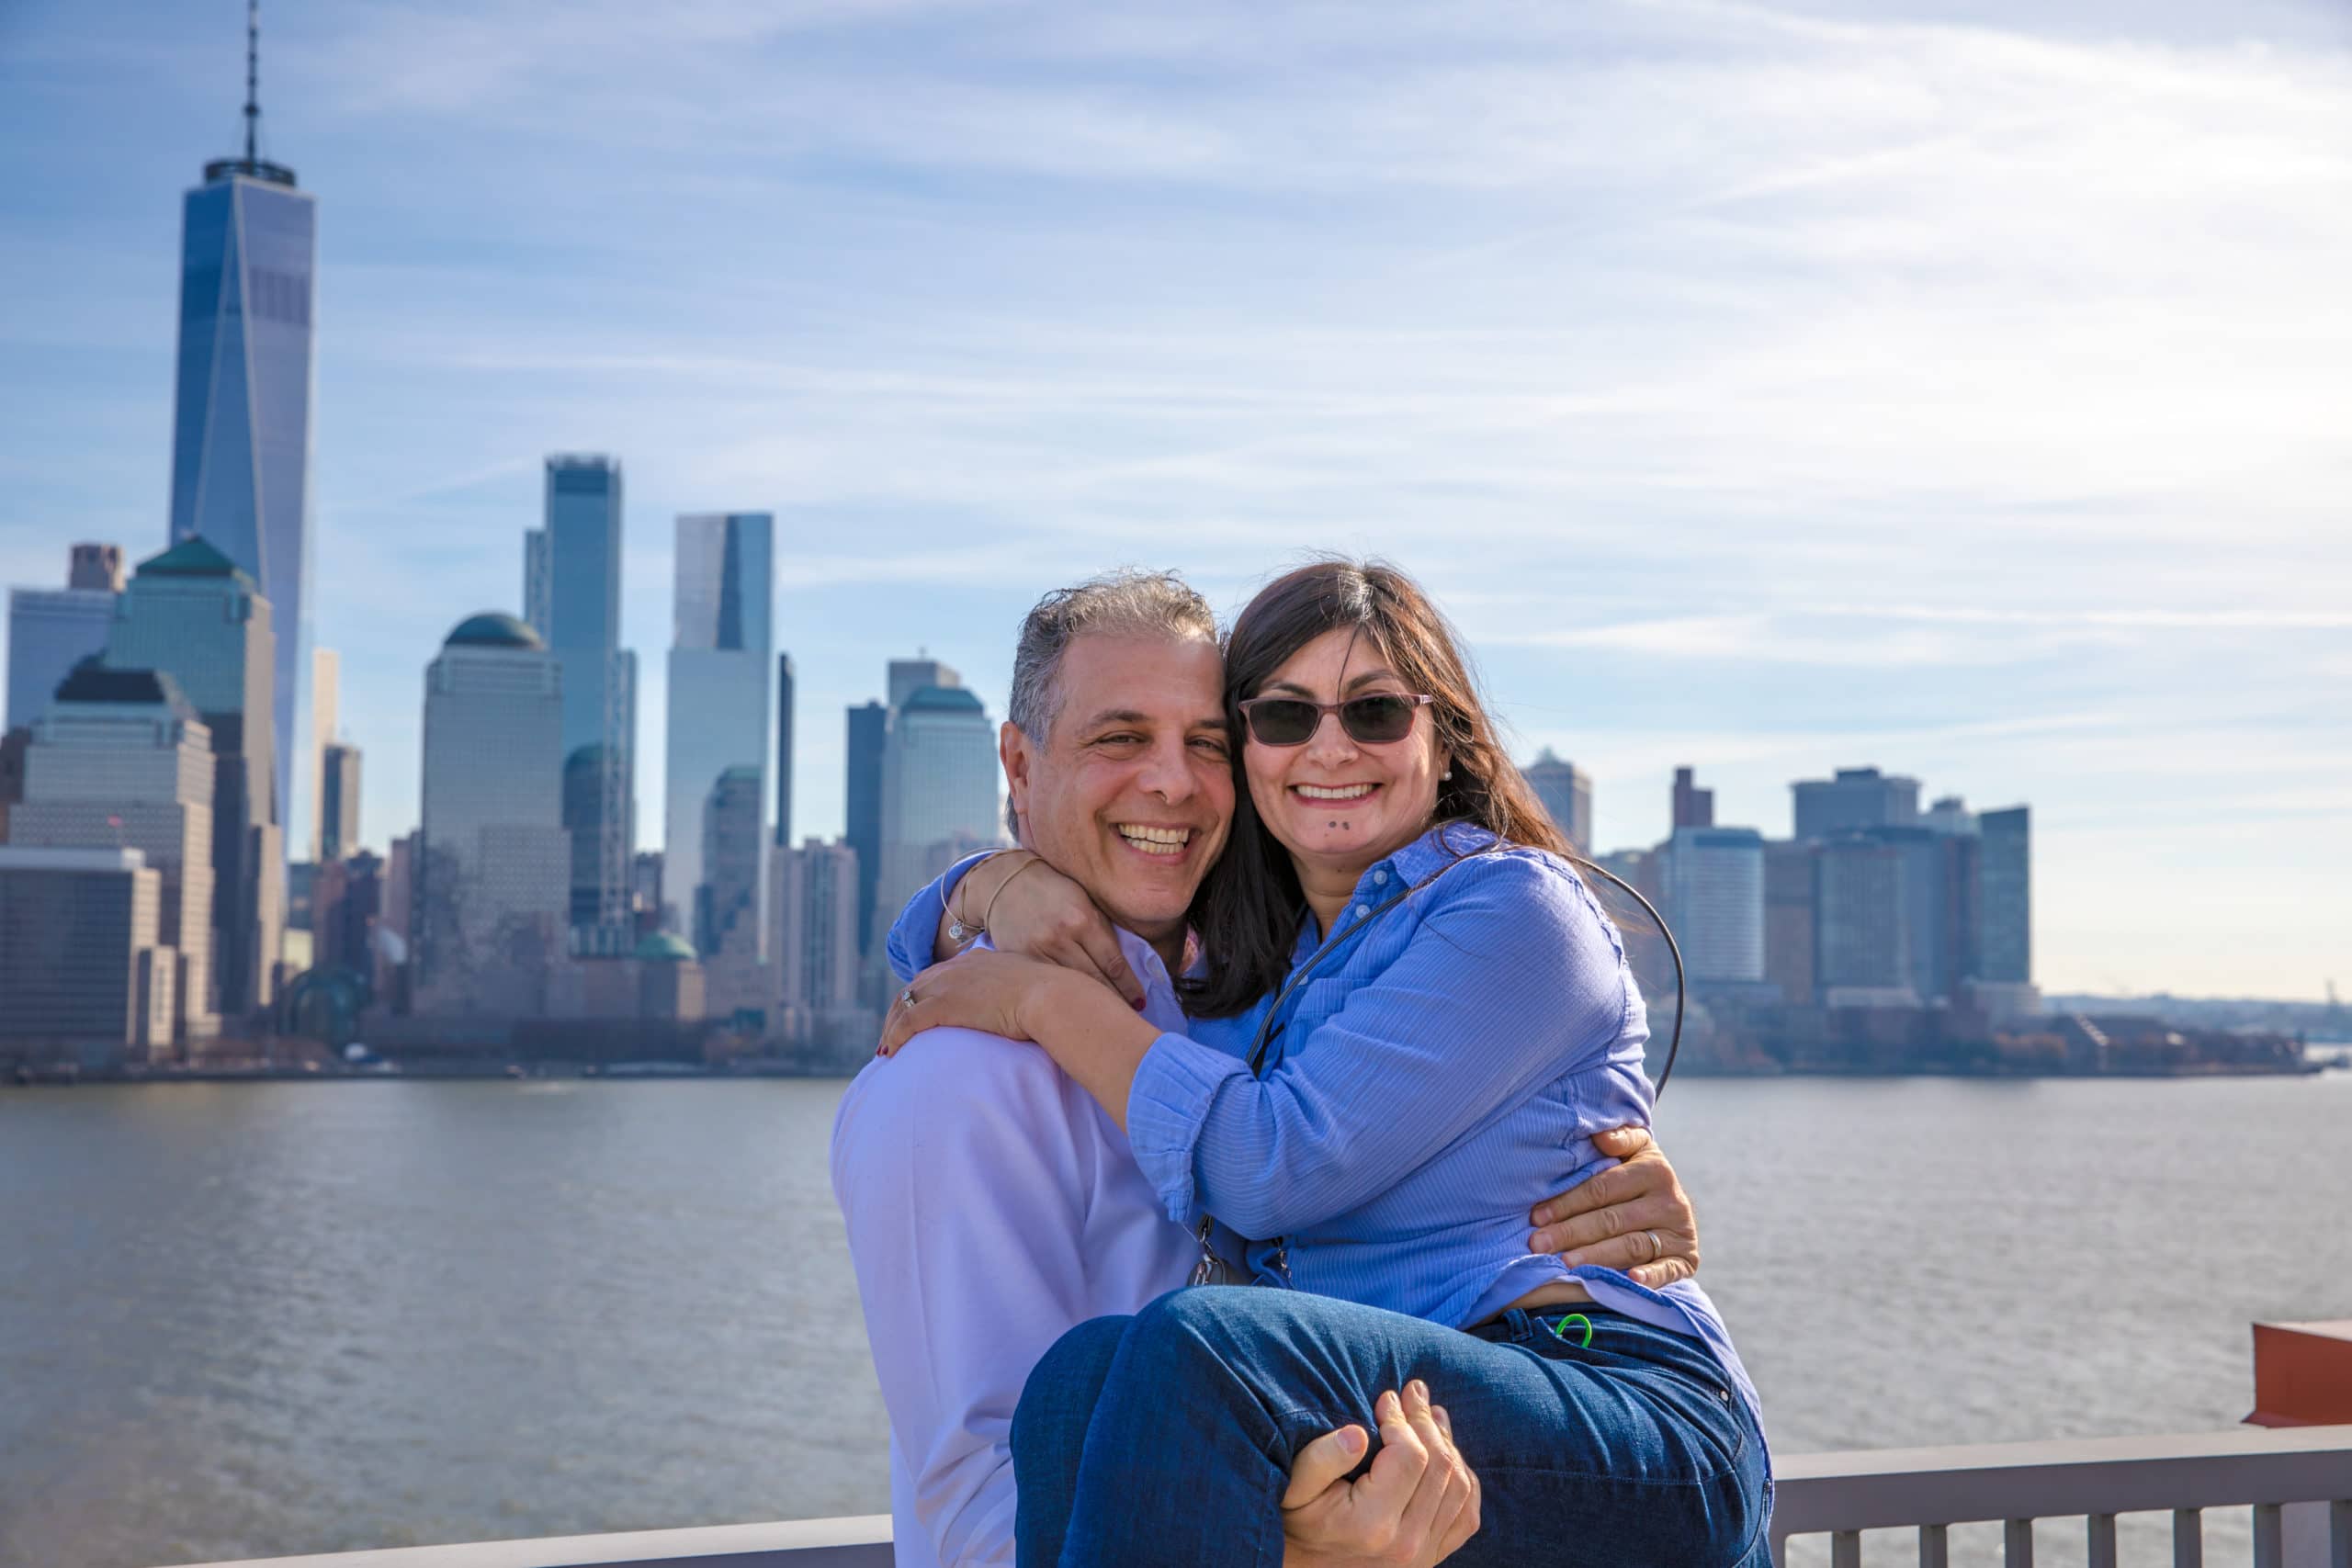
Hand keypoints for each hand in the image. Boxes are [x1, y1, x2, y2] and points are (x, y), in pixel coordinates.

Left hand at [878, 949, 1071, 1056]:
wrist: (1051, 996)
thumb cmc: (1052, 999)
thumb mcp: (1031, 988)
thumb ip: (1018, 993)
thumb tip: (1025, 1009)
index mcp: (977, 961)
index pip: (937, 975)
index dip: (922, 995)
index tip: (917, 1014)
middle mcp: (958, 968)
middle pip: (915, 987)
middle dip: (899, 1011)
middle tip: (892, 1034)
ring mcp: (949, 984)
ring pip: (905, 1003)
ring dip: (892, 1026)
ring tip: (887, 1048)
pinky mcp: (944, 1004)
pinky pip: (909, 1021)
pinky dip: (896, 1036)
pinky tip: (891, 1052)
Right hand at [952, 852, 1144, 1006]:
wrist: (1007, 882)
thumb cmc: (1055, 890)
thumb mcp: (1086, 901)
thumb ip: (1103, 931)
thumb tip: (1128, 966)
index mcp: (1083, 919)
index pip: (1114, 963)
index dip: (1129, 987)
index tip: (1140, 1002)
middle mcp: (1061, 936)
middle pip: (1095, 979)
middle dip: (1114, 1000)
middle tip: (1128, 1016)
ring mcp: (1038, 949)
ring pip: (1071, 985)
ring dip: (1089, 1003)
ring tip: (1104, 1018)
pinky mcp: (1021, 959)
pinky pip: (1047, 984)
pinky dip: (1061, 996)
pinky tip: (1073, 1008)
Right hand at [1281, 1381, 1480, 1567]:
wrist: (1304, 1567)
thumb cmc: (1296, 1518)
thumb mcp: (1294, 1486)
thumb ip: (1321, 1459)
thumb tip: (1359, 1433)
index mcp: (1371, 1524)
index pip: (1409, 1456)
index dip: (1401, 1419)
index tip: (1386, 1398)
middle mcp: (1405, 1544)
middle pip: (1439, 1467)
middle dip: (1426, 1421)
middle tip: (1413, 1392)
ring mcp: (1423, 1555)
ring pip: (1459, 1487)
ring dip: (1449, 1444)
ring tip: (1431, 1414)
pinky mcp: (1432, 1558)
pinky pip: (1466, 1516)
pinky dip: (1465, 1481)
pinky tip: (1449, 1454)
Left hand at [1528, 1125, 1699, 1288]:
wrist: (1674, 1203)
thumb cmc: (1638, 1175)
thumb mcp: (1636, 1150)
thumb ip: (1620, 1139)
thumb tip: (1601, 1136)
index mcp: (1654, 1170)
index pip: (1602, 1188)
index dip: (1567, 1202)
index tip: (1536, 1217)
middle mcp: (1671, 1201)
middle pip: (1612, 1220)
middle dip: (1571, 1233)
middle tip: (1538, 1245)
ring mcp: (1680, 1232)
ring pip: (1631, 1246)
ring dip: (1596, 1257)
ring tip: (1565, 1264)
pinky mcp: (1688, 1259)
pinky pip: (1668, 1269)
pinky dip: (1650, 1277)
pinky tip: (1629, 1280)